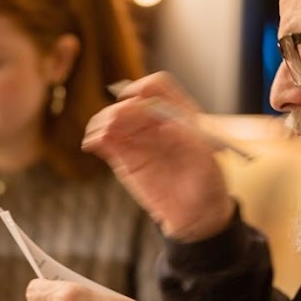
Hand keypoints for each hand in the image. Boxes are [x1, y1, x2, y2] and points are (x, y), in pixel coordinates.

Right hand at [85, 71, 234, 241]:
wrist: (195, 213)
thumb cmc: (207, 186)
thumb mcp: (207, 165)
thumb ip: (189, 142)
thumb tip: (166, 125)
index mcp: (180, 114)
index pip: (158, 87)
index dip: (145, 91)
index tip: (140, 107)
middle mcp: (156, 121)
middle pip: (130, 101)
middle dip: (121, 111)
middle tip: (115, 126)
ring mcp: (138, 137)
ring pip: (113, 117)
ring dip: (103, 121)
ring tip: (102, 137)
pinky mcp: (124, 156)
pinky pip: (105, 140)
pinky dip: (95, 138)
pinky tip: (92, 145)